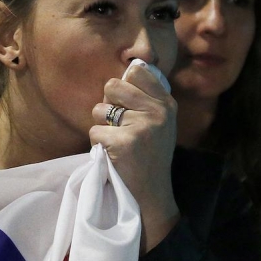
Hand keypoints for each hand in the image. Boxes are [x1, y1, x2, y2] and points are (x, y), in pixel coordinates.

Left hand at [89, 64, 179, 252]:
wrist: (151, 194)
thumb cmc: (149, 155)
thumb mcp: (159, 123)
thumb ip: (146, 97)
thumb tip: (129, 67)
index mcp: (166, 103)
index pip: (137, 71)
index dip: (123, 86)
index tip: (127, 104)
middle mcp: (158, 111)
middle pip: (112, 86)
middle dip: (107, 105)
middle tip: (117, 126)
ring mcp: (142, 126)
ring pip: (99, 110)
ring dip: (101, 127)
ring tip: (117, 142)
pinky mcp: (125, 142)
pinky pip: (94, 131)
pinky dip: (97, 144)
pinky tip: (112, 154)